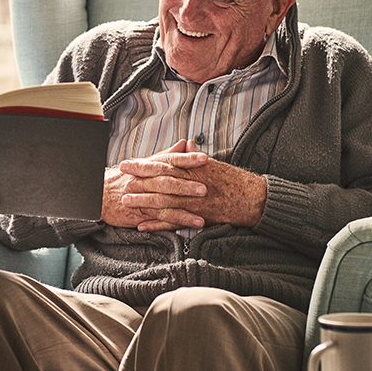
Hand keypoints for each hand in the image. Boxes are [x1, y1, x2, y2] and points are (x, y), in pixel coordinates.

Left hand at [120, 140, 266, 231]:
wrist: (252, 198)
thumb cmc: (232, 179)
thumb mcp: (213, 163)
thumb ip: (195, 156)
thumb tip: (185, 144)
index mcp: (191, 170)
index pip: (162, 165)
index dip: (143, 165)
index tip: (127, 164)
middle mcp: (190, 185)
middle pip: (159, 183)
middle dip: (137, 182)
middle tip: (119, 181)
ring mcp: (192, 203)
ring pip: (163, 203)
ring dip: (143, 203)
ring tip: (126, 202)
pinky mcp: (197, 218)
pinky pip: (173, 223)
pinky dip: (157, 226)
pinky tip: (142, 226)